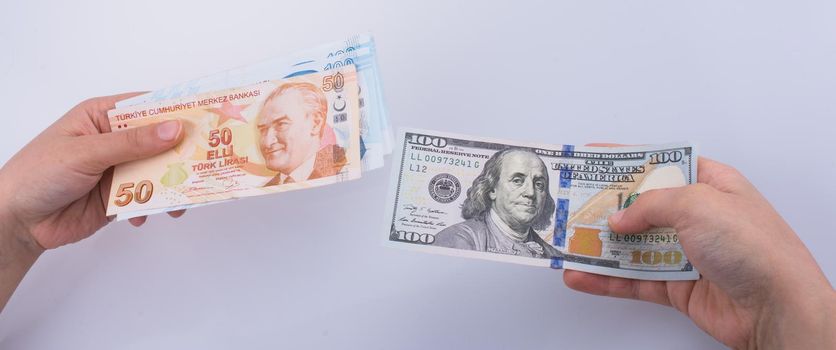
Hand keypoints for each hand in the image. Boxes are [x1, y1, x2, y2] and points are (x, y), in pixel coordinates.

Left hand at [0, 93, 185, 310]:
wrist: (17, 221)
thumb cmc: (38, 174)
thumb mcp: (85, 153)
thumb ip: (131, 143)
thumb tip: (173, 129)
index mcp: (103, 116)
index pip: (148, 107)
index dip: (177, 111)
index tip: (206, 118)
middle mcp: (114, 140)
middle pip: (160, 140)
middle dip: (181, 151)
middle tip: (208, 159)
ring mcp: (119, 168)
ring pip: (159, 170)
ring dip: (172, 182)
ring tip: (184, 193)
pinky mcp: (120, 197)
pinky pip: (149, 196)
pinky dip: (156, 205)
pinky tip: (149, 213)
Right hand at [563, 151, 834, 348]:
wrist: (776, 306)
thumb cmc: (753, 246)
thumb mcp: (697, 204)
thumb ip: (650, 206)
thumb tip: (620, 217)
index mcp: (711, 185)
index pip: (662, 166)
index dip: (628, 162)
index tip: (594, 159)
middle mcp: (698, 217)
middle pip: (641, 207)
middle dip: (606, 207)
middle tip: (572, 203)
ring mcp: (687, 253)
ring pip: (633, 246)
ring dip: (601, 246)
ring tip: (568, 241)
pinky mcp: (677, 286)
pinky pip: (634, 280)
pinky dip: (606, 279)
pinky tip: (582, 275)